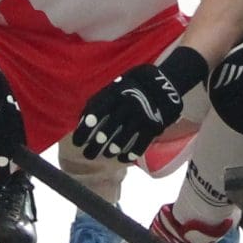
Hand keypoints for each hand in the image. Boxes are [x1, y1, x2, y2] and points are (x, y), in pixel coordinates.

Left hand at [72, 48, 206, 162]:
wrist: (165, 84)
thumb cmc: (133, 85)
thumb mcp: (115, 86)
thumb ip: (99, 101)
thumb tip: (82, 121)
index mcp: (116, 92)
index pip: (96, 112)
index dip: (85, 129)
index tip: (78, 141)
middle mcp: (128, 104)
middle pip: (107, 131)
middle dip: (95, 146)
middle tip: (87, 155)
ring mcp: (142, 116)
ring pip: (122, 140)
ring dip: (111, 151)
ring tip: (105, 155)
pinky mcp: (154, 126)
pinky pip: (139, 145)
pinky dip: (130, 154)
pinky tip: (122, 158)